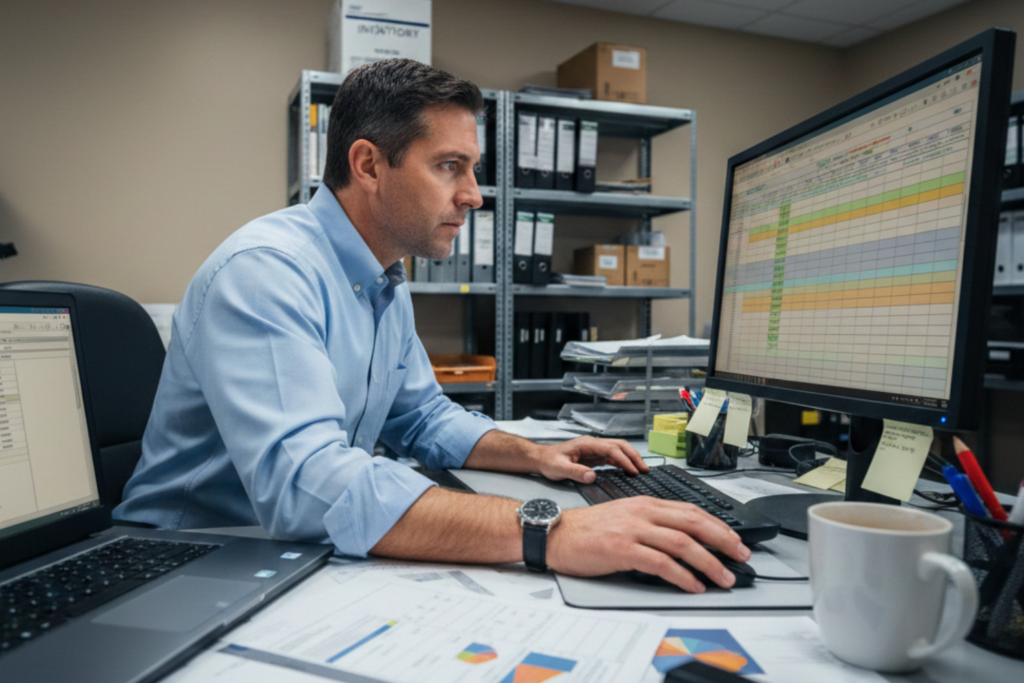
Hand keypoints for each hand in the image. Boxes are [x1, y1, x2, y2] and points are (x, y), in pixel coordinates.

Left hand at [533, 436, 648, 483]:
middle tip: (644, 469)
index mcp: (587, 444)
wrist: (542, 459)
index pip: (611, 449)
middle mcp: (593, 444)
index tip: (633, 471)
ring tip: (641, 470)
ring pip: (618, 449)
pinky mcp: (594, 456)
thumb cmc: (549, 461)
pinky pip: (612, 457)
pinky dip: (623, 462)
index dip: (624, 460)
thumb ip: (576, 472)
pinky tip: (628, 470)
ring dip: (630, 458)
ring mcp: (594, 449)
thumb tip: (592, 476)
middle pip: (619, 445)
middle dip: (633, 456)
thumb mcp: (560, 468)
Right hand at [546, 496, 751, 592]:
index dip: (717, 525)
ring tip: (723, 577)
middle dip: (723, 540)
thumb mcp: (624, 517)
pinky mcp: (622, 549)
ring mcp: (632, 530)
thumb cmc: (588, 530)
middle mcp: (642, 513)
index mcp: (645, 503)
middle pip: (693, 522)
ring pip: (682, 543)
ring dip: (708, 562)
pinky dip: (682, 575)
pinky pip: (660, 563)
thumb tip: (683, 542)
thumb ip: (652, 524)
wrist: (556, 533)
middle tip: (741, 555)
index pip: (691, 510)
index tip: (734, 540)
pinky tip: (693, 585)